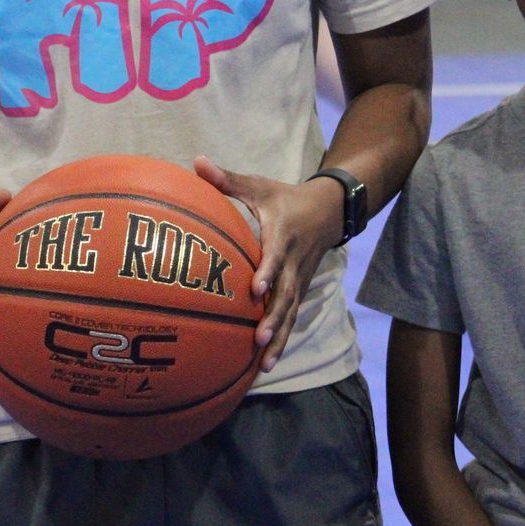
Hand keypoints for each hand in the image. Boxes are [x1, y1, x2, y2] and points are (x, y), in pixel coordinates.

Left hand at [194, 156, 343, 371]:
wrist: (328, 211)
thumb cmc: (284, 198)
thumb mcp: (259, 186)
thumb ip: (227, 179)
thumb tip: (195, 162)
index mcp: (282, 235)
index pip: (275, 256)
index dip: (267, 271)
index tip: (255, 289)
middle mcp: (293, 262)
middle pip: (285, 293)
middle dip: (273, 317)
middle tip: (259, 337)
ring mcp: (299, 280)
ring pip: (290, 312)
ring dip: (279, 337)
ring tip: (265, 362)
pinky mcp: (299, 291)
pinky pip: (292, 318)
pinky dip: (282, 340)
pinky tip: (267, 363)